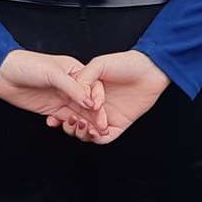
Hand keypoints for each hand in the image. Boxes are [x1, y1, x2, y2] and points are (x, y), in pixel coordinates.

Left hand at [0, 50, 102, 122]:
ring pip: (78, 113)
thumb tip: (90, 103)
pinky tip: (69, 128)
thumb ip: (73, 88)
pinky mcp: (51, 109)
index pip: (94, 88)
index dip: (99, 101)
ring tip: (86, 132)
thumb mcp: (53, 73)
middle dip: (95, 116)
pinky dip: (68, 125)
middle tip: (100, 129)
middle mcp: (71, 86)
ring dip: (83, 123)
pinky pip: (64, 119)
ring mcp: (61, 98)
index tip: (102, 114)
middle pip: (87, 103)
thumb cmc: (28, 65)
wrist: (3, 73)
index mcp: (77, 72)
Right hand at [52, 50, 169, 144]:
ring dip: (82, 133)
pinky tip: (95, 131)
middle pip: (75, 123)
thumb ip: (84, 78)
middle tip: (68, 121)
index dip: (58, 114)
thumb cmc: (125, 63)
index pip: (68, 108)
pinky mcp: (119, 125)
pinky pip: (105, 138)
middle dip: (69, 126)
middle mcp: (95, 107)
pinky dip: (98, 138)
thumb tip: (77, 96)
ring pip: (88, 133)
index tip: (52, 118)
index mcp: (87, 94)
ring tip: (81, 125)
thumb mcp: (99, 65)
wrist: (149, 70)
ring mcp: (107, 117)